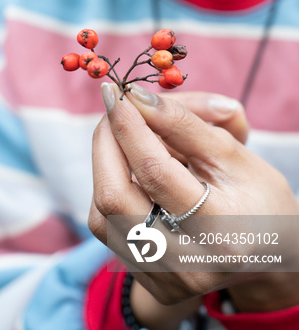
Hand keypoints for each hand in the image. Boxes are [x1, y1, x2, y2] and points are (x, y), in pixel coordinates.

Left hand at [89, 82, 298, 311]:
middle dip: (107, 141)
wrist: (268, 251)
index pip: (155, 171)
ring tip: (122, 132)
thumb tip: (137, 97)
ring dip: (104, 161)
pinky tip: (125, 166)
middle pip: (115, 196)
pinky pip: (105, 227)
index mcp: (220, 230)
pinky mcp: (145, 278)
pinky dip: (108, 186)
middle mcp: (187, 263)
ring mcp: (163, 277)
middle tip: (114, 107)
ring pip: (102, 213)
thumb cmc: (255, 195)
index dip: (129, 125)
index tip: (118, 92)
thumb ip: (184, 124)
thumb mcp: (232, 154)